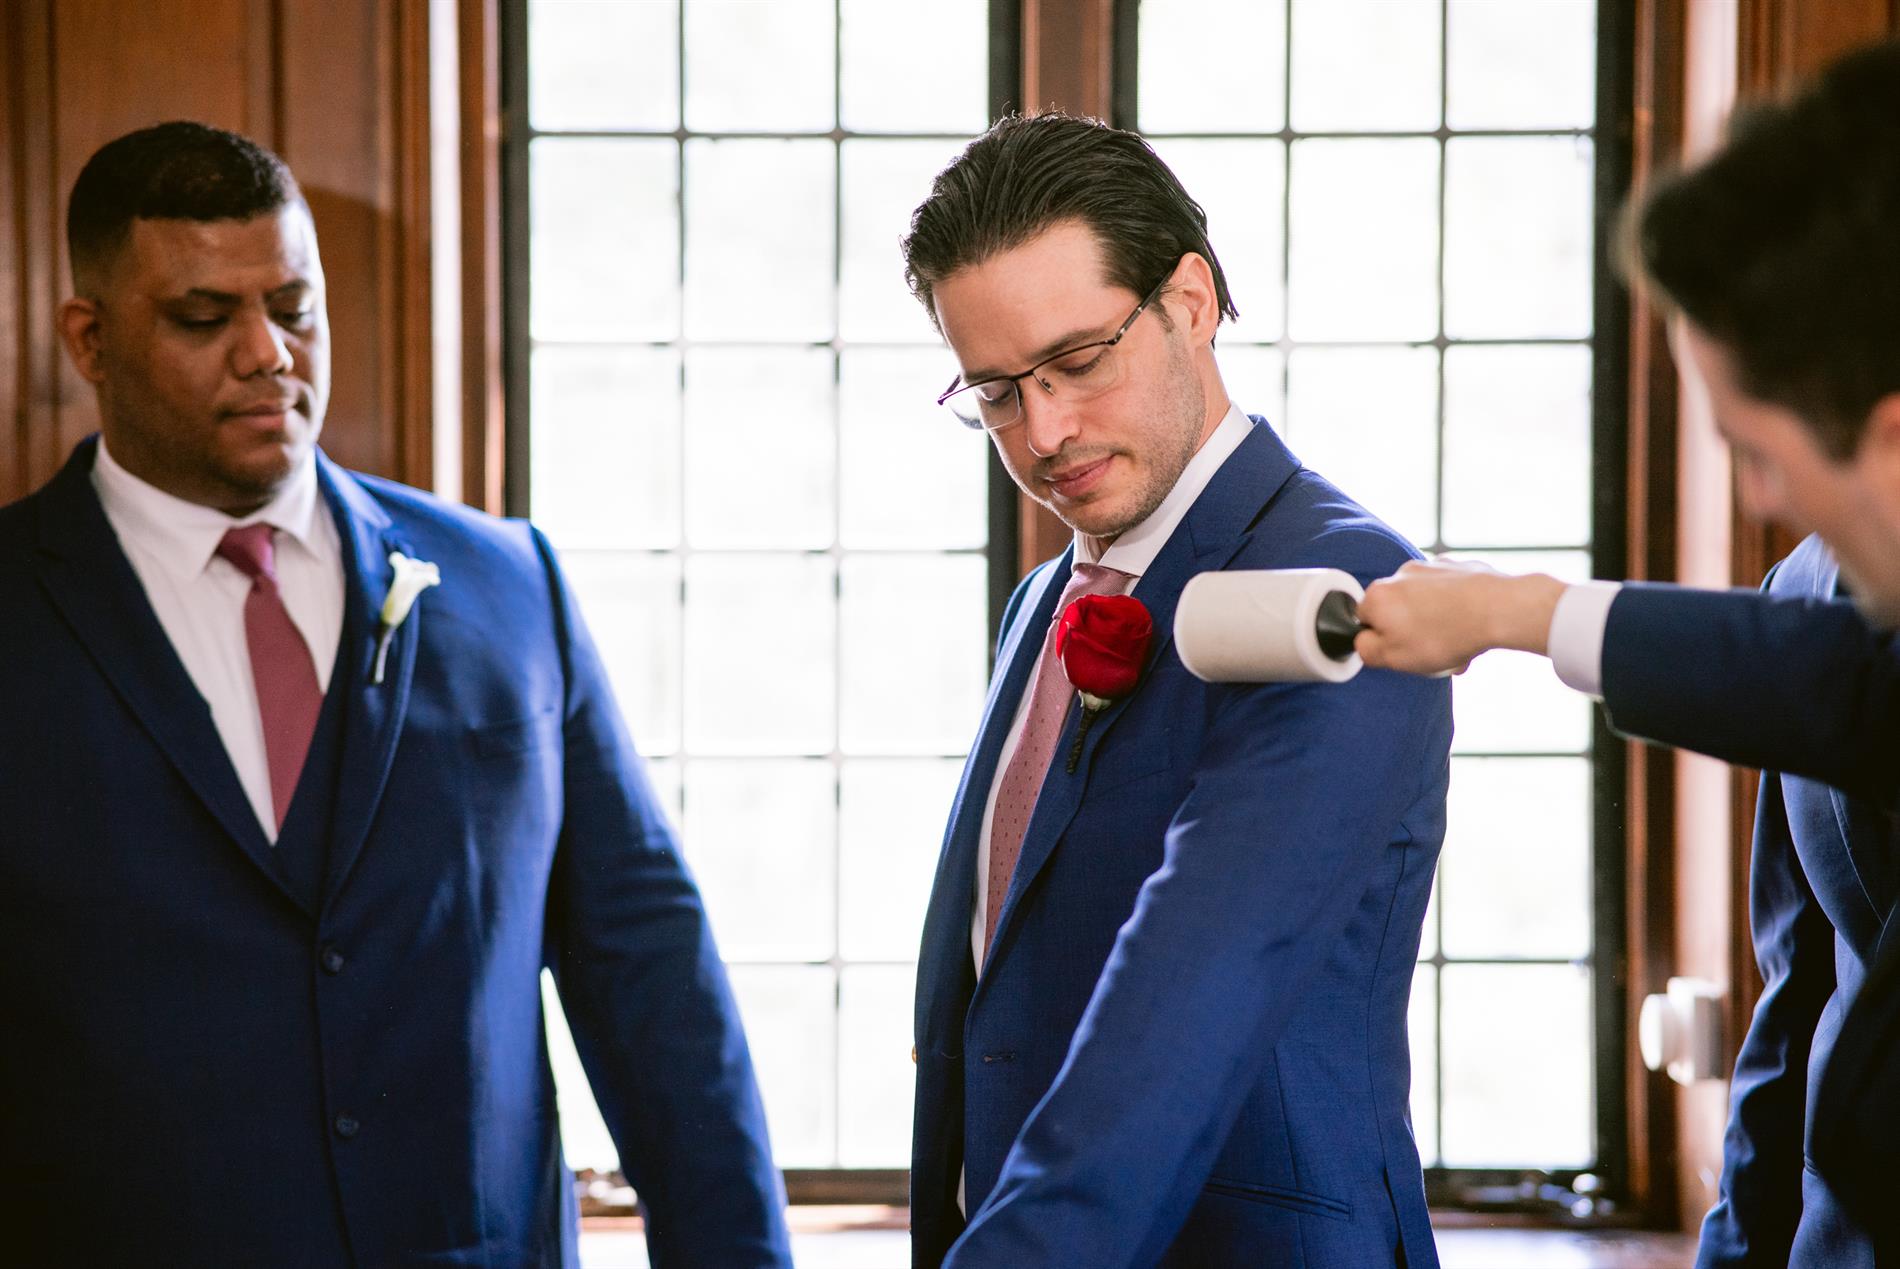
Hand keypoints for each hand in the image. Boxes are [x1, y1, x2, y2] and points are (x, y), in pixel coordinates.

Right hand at [1354, 559, 1568, 675]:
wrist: (1499, 609)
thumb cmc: (1446, 636)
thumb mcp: (1394, 658)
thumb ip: (1367, 650)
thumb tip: (1363, 641)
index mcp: (1378, 596)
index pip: (1365, 620)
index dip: (1383, 640)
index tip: (1403, 653)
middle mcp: (1400, 574)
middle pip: (1397, 609)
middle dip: (1412, 631)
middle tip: (1433, 653)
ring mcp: (1432, 566)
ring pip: (1424, 600)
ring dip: (1435, 621)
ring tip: (1458, 643)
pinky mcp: (1459, 566)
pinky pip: (1450, 590)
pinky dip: (1456, 605)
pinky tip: (1471, 623)